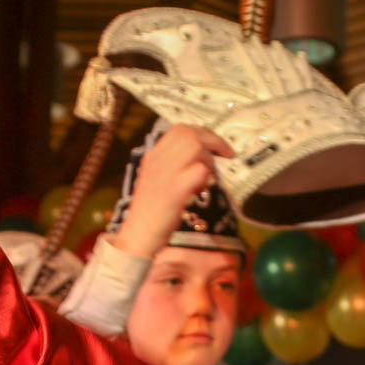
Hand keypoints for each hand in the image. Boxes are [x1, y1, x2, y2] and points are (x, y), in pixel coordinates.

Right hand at [113, 125, 234, 258]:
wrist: (138, 234)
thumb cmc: (150, 212)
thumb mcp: (157, 179)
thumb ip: (174, 164)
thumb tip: (201, 156)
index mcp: (153, 156)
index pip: (180, 130)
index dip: (203, 133)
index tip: (216, 143)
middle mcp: (158, 160)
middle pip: (190, 134)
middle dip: (213, 141)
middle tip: (225, 154)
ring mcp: (166, 173)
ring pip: (196, 147)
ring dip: (209, 160)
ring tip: (207, 177)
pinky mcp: (175, 190)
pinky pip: (200, 171)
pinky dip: (206, 178)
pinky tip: (201, 190)